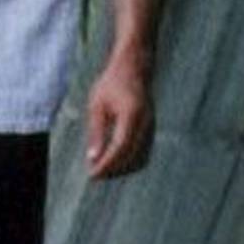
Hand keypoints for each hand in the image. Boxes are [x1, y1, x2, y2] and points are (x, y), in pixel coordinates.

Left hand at [82, 56, 154, 179]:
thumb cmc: (112, 84)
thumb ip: (96, 132)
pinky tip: (112, 161)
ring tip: (101, 169)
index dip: (107, 164)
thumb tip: (93, 159)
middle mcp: (145, 124)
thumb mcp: (97, 105)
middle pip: (131, 157)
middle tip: (94, 175)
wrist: (134, 68)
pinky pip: (143, 153)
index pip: (120, 148)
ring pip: (140, 159)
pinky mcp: (151, 130)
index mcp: (131, 115)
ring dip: (122, 168)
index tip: (92, 174)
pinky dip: (128, 161)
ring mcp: (151, 128)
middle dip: (113, 170)